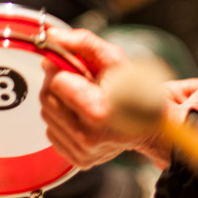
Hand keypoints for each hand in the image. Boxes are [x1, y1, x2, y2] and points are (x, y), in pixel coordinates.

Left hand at [40, 28, 173, 169]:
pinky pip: (51, 132)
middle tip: (77, 79)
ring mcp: (82, 152)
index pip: (56, 82)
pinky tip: (81, 114)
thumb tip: (51, 36)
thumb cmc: (134, 89)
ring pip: (46, 115)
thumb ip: (83, 42)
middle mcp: (87, 136)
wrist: (151, 124)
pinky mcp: (78, 160)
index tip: (73, 66)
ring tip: (82, 96)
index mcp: (98, 111)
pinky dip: (62, 119)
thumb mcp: (114, 58)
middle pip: (47, 98)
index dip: (62, 68)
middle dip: (57, 83)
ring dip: (59, 100)